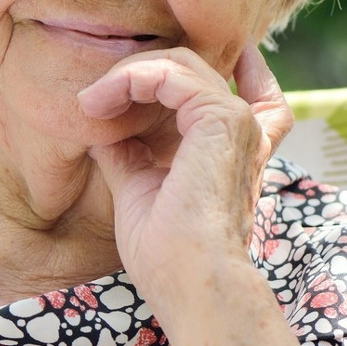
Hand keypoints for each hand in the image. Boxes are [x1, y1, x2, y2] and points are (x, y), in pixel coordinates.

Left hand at [79, 43, 319, 345]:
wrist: (191, 284)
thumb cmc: (167, 254)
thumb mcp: (138, 190)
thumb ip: (127, 154)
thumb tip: (100, 130)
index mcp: (235, 150)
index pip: (256, 93)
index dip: (234, 66)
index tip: (175, 60)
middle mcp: (244, 131)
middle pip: (194, 68)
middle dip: (140, 71)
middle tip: (95, 99)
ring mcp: (236, 121)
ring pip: (179, 63)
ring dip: (126, 75)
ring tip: (90, 103)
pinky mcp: (220, 117)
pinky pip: (168, 73)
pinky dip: (128, 79)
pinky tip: (99, 103)